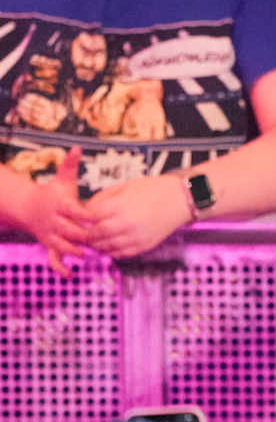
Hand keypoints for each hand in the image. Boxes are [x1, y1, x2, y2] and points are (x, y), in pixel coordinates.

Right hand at [14, 150, 92, 275]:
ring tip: (90, 256)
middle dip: (83, 235)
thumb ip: (70, 165)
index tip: (98, 216)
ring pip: (62, 246)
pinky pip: (53, 259)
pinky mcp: (50, 246)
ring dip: (75, 251)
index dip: (85, 213)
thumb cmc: (53, 193)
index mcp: (60, 206)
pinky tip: (71, 274)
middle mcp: (55, 222)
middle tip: (100, 239)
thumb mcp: (62, 179)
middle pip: (69, 230)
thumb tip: (77, 147)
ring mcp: (52, 235)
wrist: (29, 208)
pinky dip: (60, 267)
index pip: (73, 210)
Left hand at [84, 173, 190, 257]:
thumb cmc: (154, 190)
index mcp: (120, 206)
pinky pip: (121, 253)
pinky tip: (109, 245)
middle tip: (82, 230)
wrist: (181, 199)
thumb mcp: (125, 186)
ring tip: (94, 239)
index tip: (79, 216)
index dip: (81, 217)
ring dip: (97, 244)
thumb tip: (86, 209)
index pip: (90, 216)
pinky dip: (111, 251)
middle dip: (87, 233)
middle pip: (95, 234)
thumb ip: (104, 197)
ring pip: (106, 246)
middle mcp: (126, 223)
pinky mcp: (144, 245)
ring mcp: (136, 236)